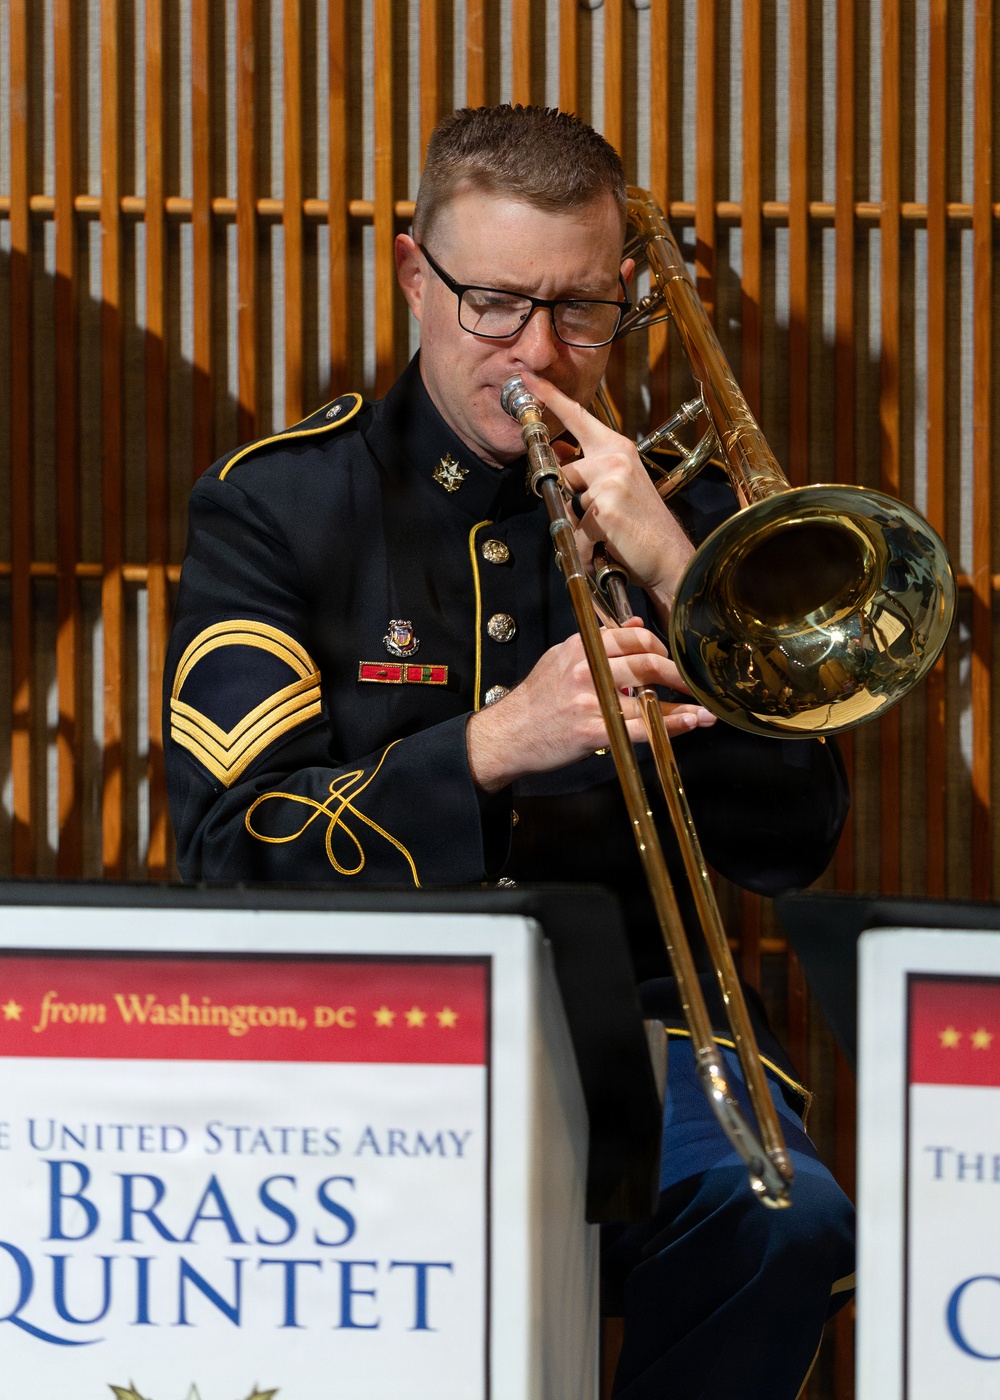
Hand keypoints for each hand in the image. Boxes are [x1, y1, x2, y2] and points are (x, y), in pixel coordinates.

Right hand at [466, 619, 715, 792]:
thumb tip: (636, 625)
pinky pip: (640, 726)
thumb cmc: (536, 700)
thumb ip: (599, 641)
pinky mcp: (593, 730)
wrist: (507, 735)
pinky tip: (688, 724)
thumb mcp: (561, 658)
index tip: (672, 662)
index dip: (661, 649)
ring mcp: (590, 700)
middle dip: (679, 675)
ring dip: (683, 705)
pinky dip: (670, 725)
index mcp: (581, 647)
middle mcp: (587, 668)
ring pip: (648, 697)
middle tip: (695, 684)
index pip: (634, 639)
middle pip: (648, 664)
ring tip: (703, 712)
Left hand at [518, 369, 694, 618]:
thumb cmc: (642, 524)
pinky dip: (586, 547)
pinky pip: (576, 531)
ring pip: (568, 503)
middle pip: (564, 472)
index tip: (527, 378)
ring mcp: (610, 481)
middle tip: (600, 517)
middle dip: (571, 500)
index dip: (550, 397)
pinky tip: (608, 548)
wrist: (671, 556)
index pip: (577, 417)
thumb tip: (558, 452)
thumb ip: (588, 468)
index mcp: (617, 448)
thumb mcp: (617, 485)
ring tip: (608, 534)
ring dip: (580, 526)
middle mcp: (614, 458)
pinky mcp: (604, 509)